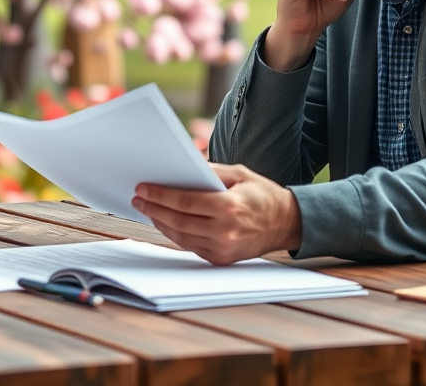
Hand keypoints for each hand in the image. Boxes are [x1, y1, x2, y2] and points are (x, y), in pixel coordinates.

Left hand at [132, 163, 301, 264]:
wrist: (286, 223)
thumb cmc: (263, 195)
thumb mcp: (239, 174)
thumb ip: (210, 171)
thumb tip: (182, 168)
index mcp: (230, 207)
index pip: (185, 202)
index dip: (160, 195)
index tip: (143, 188)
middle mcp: (225, 231)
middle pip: (178, 220)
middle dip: (154, 208)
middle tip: (138, 197)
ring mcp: (222, 248)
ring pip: (180, 235)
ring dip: (160, 221)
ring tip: (147, 208)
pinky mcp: (220, 258)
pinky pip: (190, 245)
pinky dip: (174, 233)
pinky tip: (165, 221)